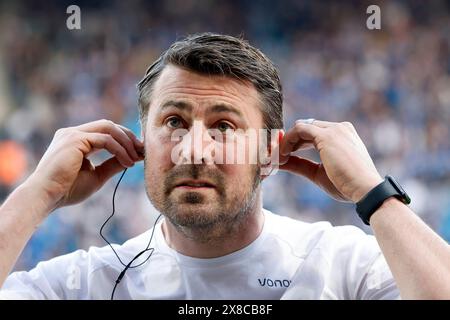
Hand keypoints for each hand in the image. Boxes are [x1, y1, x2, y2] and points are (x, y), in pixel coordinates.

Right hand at [26, 120, 143, 213]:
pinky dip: (120, 149)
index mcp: (76, 140)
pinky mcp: (75, 139)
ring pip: (109, 128)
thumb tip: (132, 158)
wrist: (46, 197)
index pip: (105, 132)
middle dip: (129, 137)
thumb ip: (113, 164)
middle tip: (143, 150)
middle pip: (109, 125)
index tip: (139, 151)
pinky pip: (105, 139)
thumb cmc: (67, 190)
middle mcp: (73, 133)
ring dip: (126, 142)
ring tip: (136, 157)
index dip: (124, 139)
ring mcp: (73, 134)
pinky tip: (127, 162)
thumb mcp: (97, 176)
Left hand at [279, 120, 382, 202]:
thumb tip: (280, 162)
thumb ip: (300, 165)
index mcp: (343, 135)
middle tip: (277, 156)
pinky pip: (299, 130)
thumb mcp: (318, 173)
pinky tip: (282, 155)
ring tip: (279, 158)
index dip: (296, 143)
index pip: (313, 132)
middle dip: (289, 141)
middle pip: (306, 128)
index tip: (285, 156)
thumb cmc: (346, 185)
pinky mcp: (327, 135)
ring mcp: (334, 129)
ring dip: (286, 141)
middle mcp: (339, 128)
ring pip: (301, 127)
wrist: (365, 190)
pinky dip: (287, 141)